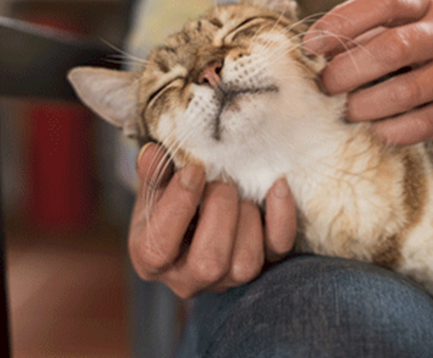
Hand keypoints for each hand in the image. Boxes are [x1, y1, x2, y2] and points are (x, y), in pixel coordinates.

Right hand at [128, 143, 295, 298]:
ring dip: (247, 217)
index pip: (158, 247)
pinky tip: (277, 187)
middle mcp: (188, 278)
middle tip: (221, 183)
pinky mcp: (262, 266)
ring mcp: (228, 277)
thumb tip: (152, 154)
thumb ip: (153, 173)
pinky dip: (281, 216)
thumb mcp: (156, 188)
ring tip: (239, 191)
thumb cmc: (171, 202)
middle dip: (219, 212)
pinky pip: (278, 248)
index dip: (178, 206)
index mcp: (151, 258)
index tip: (193, 171)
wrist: (199, 212)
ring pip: (245, 263)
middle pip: (208, 263)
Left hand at [302, 0, 432, 144]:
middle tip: (324, 86)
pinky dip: (394, 130)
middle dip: (348, 71)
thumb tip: (316, 50)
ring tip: (345, 110)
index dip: (342, 21)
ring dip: (366, 105)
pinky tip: (376, 130)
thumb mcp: (416, 17)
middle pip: (393, 49)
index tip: (310, 44)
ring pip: (408, 91)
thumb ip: (373, 27)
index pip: (383, 0)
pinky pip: (427, 123)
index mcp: (429, 1)